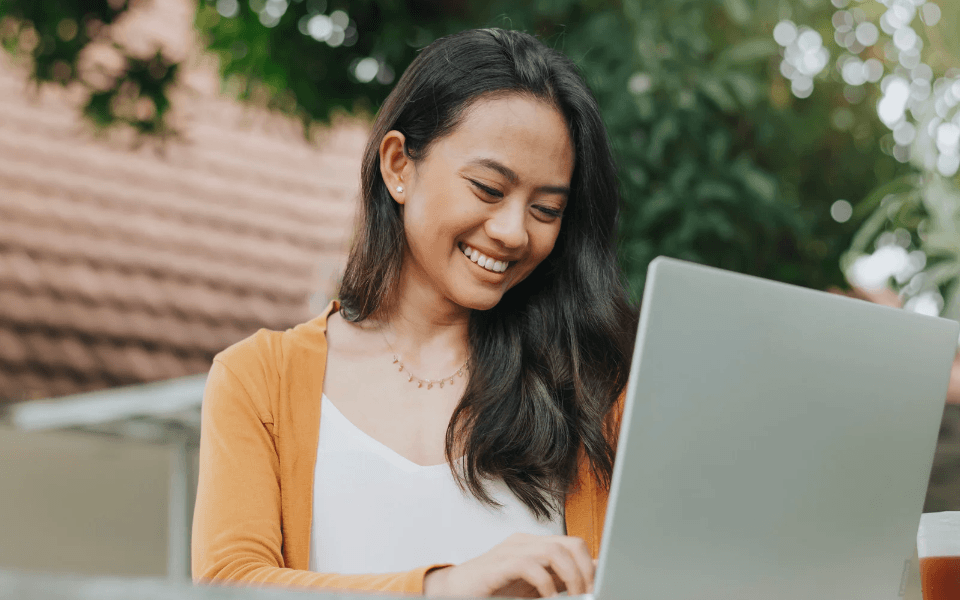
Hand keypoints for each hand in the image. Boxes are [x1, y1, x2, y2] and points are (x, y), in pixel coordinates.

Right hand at [423, 533, 594, 597]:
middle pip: (571, 544)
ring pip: (554, 551)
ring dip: (571, 577)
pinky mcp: (497, 566)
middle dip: (586, 571)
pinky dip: (545, 584)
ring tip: (574, 597)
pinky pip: (529, 566)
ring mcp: (510, 551)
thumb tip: (589, 582)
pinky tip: (548, 599)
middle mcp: (525, 544)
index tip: (600, 587)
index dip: (592, 567)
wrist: (452, 592)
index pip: (574, 545)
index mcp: (535, 546)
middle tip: (588, 594)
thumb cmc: (492, 591)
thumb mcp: (533, 588)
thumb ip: (556, 580)